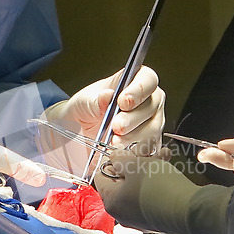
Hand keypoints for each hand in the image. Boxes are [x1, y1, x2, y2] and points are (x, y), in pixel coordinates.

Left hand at [39, 66, 164, 171]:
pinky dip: (135, 153)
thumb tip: (107, 96)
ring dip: (133, 138)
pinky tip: (120, 153)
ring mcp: (152, 123)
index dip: (139, 90)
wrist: (79, 134)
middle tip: (116, 127)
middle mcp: (148, 101)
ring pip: (153, 130)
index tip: (123, 102)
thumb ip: (95, 100)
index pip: (148, 80)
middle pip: (152, 107)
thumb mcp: (83, 102)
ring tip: (114, 142)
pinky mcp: (150, 144)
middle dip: (132, 119)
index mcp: (134, 81)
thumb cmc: (85, 111)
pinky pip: (150, 150)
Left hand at [94, 137, 231, 233]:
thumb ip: (121, 159)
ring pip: (139, 184)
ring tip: (163, 152)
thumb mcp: (136, 165)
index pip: (101, 176)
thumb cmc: (159, 187)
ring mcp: (139, 216)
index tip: (124, 151)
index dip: (112, 160)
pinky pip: (150, 193)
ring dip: (149, 165)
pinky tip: (167, 163)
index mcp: (111, 201)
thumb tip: (114, 157)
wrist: (190, 210)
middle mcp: (122, 212)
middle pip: (122, 179)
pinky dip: (156, 178)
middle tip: (147, 146)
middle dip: (135, 159)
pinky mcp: (155, 216)